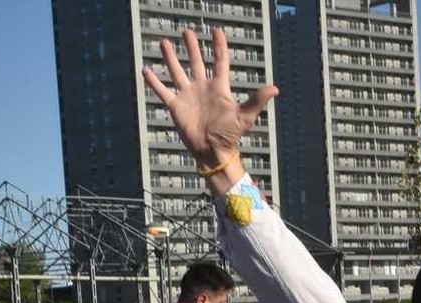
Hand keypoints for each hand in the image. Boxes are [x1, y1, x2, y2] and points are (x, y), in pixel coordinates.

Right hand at [141, 28, 280, 172]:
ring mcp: (188, 96)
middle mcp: (202, 88)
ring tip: (164, 42)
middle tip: (187, 31)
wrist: (212, 152)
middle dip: (192, 47)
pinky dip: (154, 82)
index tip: (217, 31)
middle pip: (196, 62)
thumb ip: (257, 100)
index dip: (219, 46)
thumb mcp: (245, 116)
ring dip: (170, 58)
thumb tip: (275, 89)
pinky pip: (162, 91)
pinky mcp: (176, 107)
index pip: (220, 62)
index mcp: (219, 88)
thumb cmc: (230, 136)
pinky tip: (146, 70)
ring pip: (177, 72)